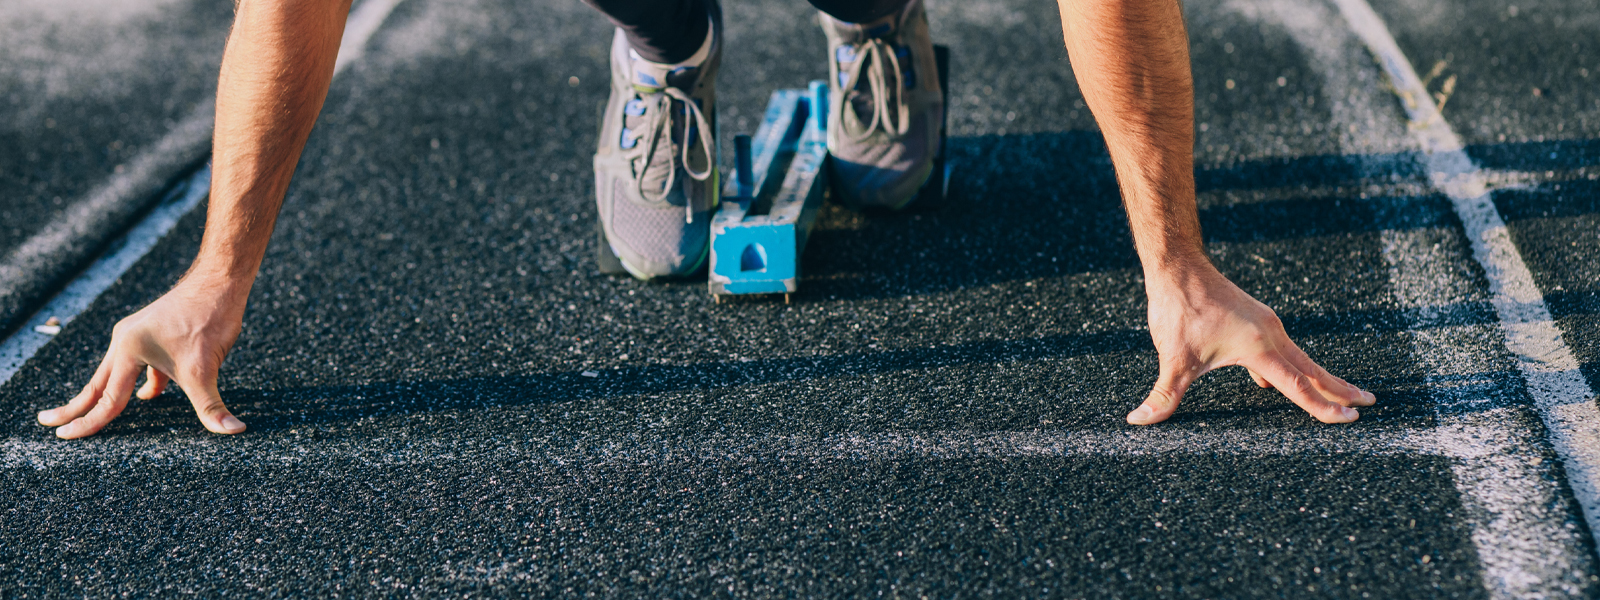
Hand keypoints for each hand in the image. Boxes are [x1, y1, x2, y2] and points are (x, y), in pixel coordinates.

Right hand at [37, 277, 250, 438]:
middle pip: (98, 383)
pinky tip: (151, 394)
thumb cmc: (209, 319)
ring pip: (120, 373)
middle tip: (48, 421)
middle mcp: (126, 339)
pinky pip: (142, 364)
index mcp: (128, 349)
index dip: (88, 421)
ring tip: (91, 412)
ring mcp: (138, 334)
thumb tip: (233, 430)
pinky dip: (144, 382)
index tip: (64, 435)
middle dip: (76, 406)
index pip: (107, 397)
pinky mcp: (155, 332)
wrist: (221, 281)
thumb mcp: (206, 369)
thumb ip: (212, 405)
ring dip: (110, 394)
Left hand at [1128, 261, 1375, 424]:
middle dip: (1340, 389)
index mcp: (1259, 347)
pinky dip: (1289, 366)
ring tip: (1339, 393)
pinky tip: (1270, 382)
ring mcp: (1265, 324)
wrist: (1178, 267)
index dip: (1325, 406)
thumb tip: (1138, 421)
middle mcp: (1270, 334)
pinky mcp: (1255, 319)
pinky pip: (1279, 348)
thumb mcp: (1172, 359)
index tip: (1352, 418)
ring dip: (1318, 377)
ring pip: (1298, 357)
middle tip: (1369, 403)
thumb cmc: (1178, 311)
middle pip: (1312, 369)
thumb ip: (1162, 396)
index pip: (1299, 385)